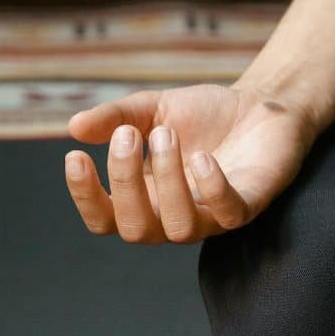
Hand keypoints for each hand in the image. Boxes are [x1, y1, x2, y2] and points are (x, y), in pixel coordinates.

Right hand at [64, 84, 318, 243]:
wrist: (261, 105)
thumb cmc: (203, 115)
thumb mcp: (151, 108)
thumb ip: (114, 118)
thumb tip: (73, 126)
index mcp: (144, 199)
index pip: (104, 220)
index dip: (86, 197)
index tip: (76, 156)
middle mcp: (173, 216)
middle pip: (135, 230)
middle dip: (125, 182)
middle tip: (129, 134)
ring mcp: (211, 217)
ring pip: (178, 228)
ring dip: (167, 179)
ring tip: (166, 133)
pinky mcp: (248, 206)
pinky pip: (226, 214)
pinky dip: (211, 187)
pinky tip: (202, 156)